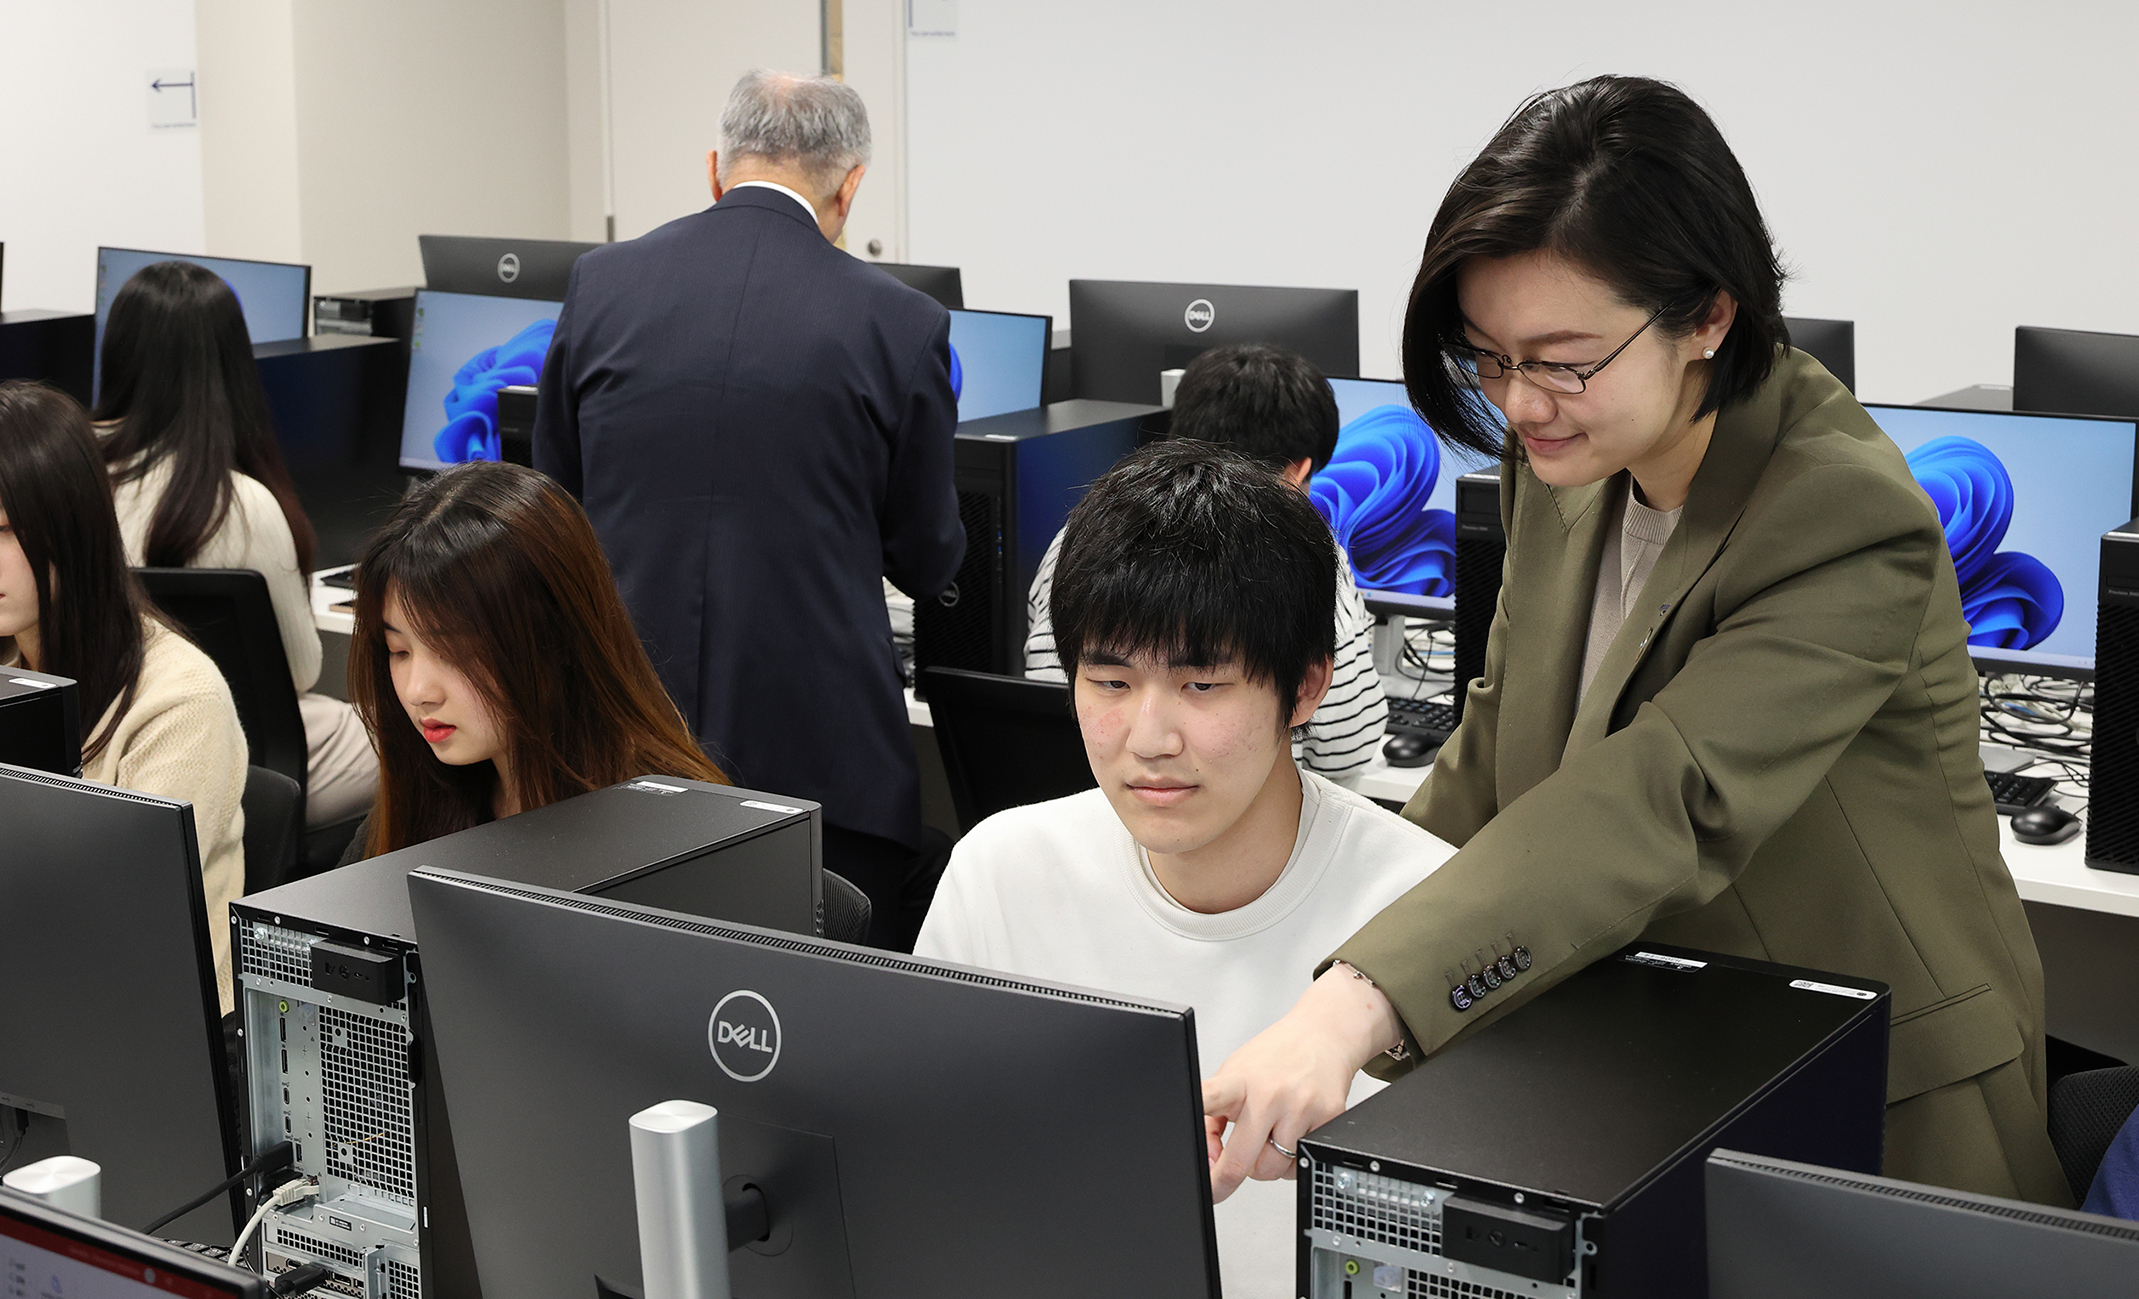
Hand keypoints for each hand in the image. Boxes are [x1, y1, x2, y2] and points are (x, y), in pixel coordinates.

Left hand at [1202, 965, 1401, 1202]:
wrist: (1322, 1035)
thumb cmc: (1273, 1057)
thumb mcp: (1233, 1074)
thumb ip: (1213, 1115)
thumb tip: (1211, 1160)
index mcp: (1239, 1080)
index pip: (1209, 1102)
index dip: (1198, 1134)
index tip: (1193, 1163)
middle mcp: (1270, 1094)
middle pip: (1240, 1161)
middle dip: (1226, 1179)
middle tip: (1221, 1180)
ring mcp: (1301, 1108)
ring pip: (1271, 1169)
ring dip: (1263, 1165)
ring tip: (1266, 1138)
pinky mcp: (1329, 1119)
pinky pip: (1298, 1165)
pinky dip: (1290, 1161)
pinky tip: (1290, 1134)